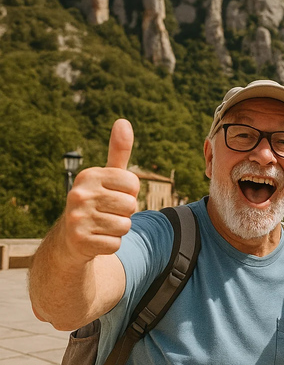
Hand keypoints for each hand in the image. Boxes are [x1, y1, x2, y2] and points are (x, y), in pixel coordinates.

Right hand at [61, 119, 139, 263]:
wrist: (70, 239)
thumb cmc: (97, 202)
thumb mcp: (107, 176)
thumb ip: (118, 151)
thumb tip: (123, 121)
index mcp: (88, 176)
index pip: (132, 183)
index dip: (130, 192)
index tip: (114, 195)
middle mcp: (78, 194)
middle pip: (130, 205)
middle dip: (125, 212)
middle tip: (107, 213)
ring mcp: (77, 218)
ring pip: (125, 226)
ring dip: (118, 229)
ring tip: (102, 225)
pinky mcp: (80, 241)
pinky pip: (116, 243)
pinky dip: (111, 243)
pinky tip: (96, 239)